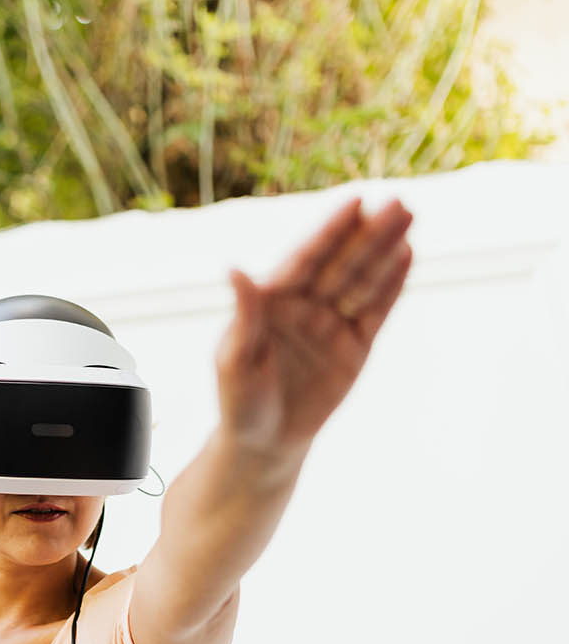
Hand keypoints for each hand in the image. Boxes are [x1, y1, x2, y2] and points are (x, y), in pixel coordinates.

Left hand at [216, 196, 413, 463]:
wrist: (265, 443)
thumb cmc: (239, 402)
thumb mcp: (235, 360)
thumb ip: (244, 314)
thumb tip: (233, 268)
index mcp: (271, 300)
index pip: (305, 258)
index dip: (330, 230)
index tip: (354, 200)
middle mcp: (304, 304)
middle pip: (341, 262)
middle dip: (369, 233)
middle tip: (398, 201)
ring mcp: (332, 323)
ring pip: (363, 280)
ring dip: (386, 249)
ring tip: (409, 217)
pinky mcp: (355, 347)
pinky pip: (376, 311)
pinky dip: (392, 285)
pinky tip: (408, 256)